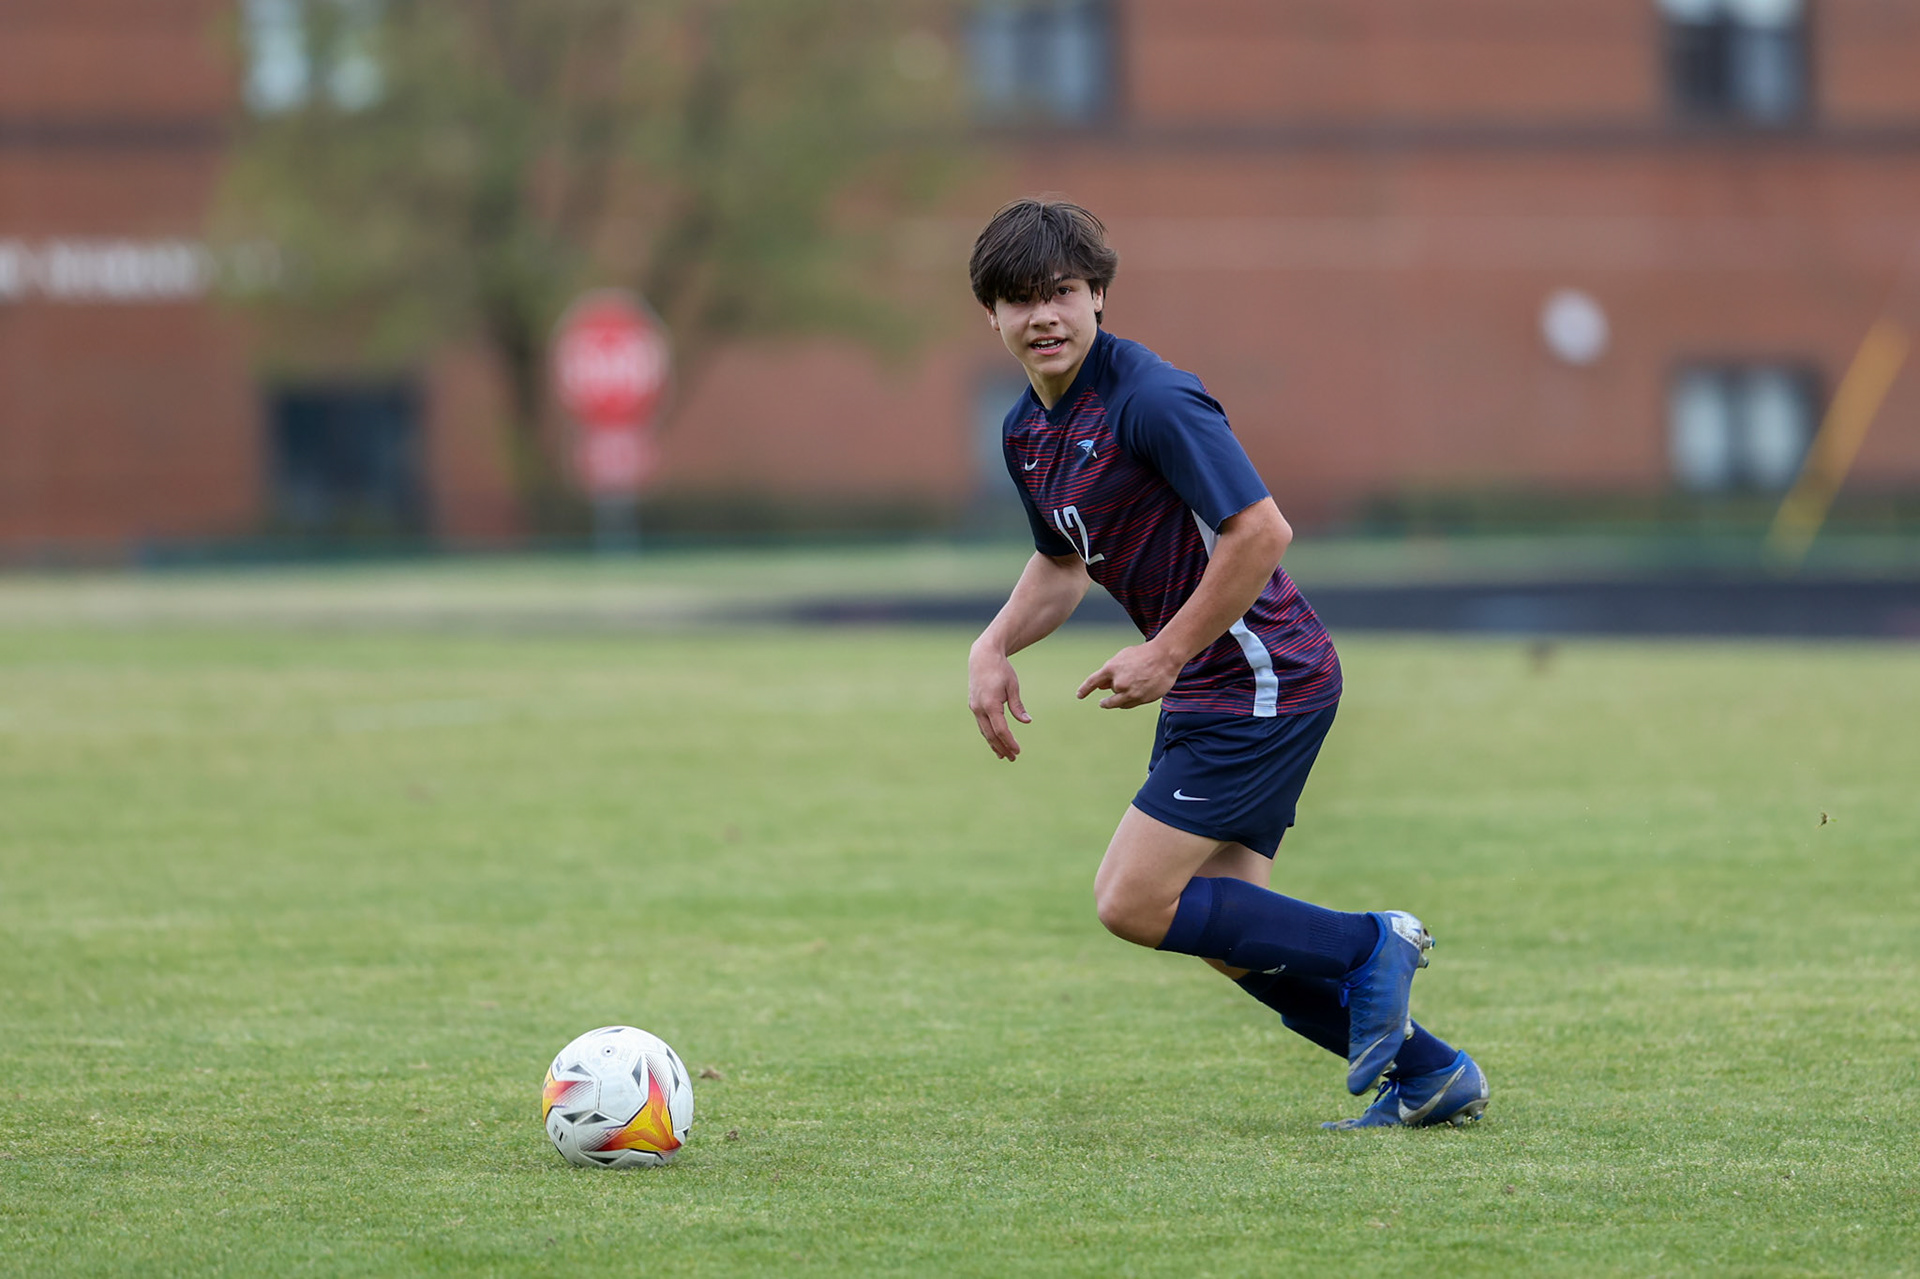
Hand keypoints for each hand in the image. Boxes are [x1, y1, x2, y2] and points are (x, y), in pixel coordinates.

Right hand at [968, 646, 1030, 760]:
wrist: (982, 657)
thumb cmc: (1001, 670)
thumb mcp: (1013, 686)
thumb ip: (1017, 705)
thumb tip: (1026, 721)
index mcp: (990, 704)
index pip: (1001, 730)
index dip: (1010, 742)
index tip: (1018, 751)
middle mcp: (980, 708)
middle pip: (991, 735)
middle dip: (1002, 748)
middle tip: (1013, 758)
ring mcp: (975, 707)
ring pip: (984, 731)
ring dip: (994, 744)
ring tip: (1003, 756)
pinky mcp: (974, 705)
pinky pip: (982, 724)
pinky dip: (988, 734)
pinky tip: (994, 741)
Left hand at [1077, 641, 1183, 708]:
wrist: (1165, 657)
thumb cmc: (1143, 655)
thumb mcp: (1122, 658)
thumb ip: (1110, 672)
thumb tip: (1101, 687)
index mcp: (1111, 669)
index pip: (1092, 682)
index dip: (1085, 689)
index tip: (1079, 695)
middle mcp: (1119, 683)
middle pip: (1110, 693)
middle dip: (1112, 691)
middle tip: (1113, 692)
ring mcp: (1131, 693)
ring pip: (1118, 702)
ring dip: (1119, 698)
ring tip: (1128, 690)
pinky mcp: (1141, 699)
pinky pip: (1130, 704)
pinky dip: (1129, 701)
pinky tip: (1135, 693)